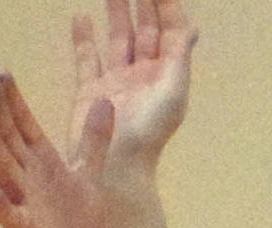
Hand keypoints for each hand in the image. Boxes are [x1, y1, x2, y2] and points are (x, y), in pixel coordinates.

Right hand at [0, 75, 113, 227]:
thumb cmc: (73, 226)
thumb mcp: (87, 177)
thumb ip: (93, 141)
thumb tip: (105, 101)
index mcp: (44, 168)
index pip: (25, 129)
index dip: (15, 104)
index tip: (3, 75)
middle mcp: (29, 182)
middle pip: (10, 143)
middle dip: (0, 116)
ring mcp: (25, 207)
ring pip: (5, 173)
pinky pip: (12, 220)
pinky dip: (4, 209)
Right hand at [69, 0, 196, 177]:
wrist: (116, 166)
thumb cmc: (148, 134)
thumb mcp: (171, 95)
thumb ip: (178, 60)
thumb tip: (191, 28)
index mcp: (166, 76)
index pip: (170, 32)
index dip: (167, 7)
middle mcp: (143, 76)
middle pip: (145, 30)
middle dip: (142, 4)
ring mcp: (116, 82)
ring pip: (117, 39)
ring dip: (116, 14)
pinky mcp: (90, 90)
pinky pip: (87, 59)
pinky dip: (84, 39)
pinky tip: (80, 19)